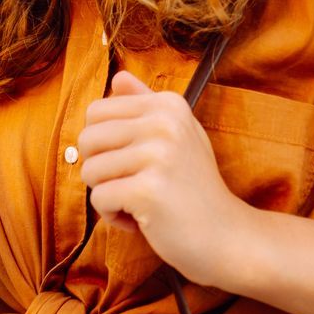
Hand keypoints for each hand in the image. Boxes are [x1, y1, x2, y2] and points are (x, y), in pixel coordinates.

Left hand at [76, 70, 251, 286]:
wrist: (226, 235)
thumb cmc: (195, 188)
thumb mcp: (179, 136)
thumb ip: (147, 104)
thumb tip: (118, 77)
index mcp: (168, 105)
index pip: (96, 112)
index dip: (104, 144)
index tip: (135, 163)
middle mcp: (164, 122)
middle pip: (87, 139)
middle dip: (100, 169)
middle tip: (134, 185)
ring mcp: (158, 155)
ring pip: (89, 171)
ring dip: (108, 195)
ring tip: (141, 203)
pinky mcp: (148, 190)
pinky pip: (99, 199)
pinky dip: (114, 217)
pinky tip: (144, 220)